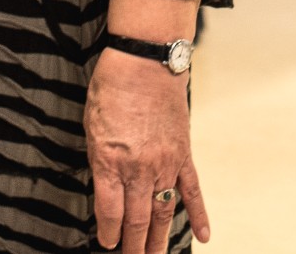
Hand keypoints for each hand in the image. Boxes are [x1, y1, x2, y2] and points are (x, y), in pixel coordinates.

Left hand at [87, 47, 209, 251]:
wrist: (145, 61)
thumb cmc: (112, 89)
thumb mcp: (93, 128)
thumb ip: (101, 162)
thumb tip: (106, 188)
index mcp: (110, 162)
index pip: (110, 213)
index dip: (108, 233)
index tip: (107, 244)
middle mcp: (139, 168)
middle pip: (137, 219)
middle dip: (133, 246)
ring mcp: (164, 163)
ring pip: (163, 211)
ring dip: (158, 239)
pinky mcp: (183, 154)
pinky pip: (191, 190)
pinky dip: (198, 214)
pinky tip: (202, 235)